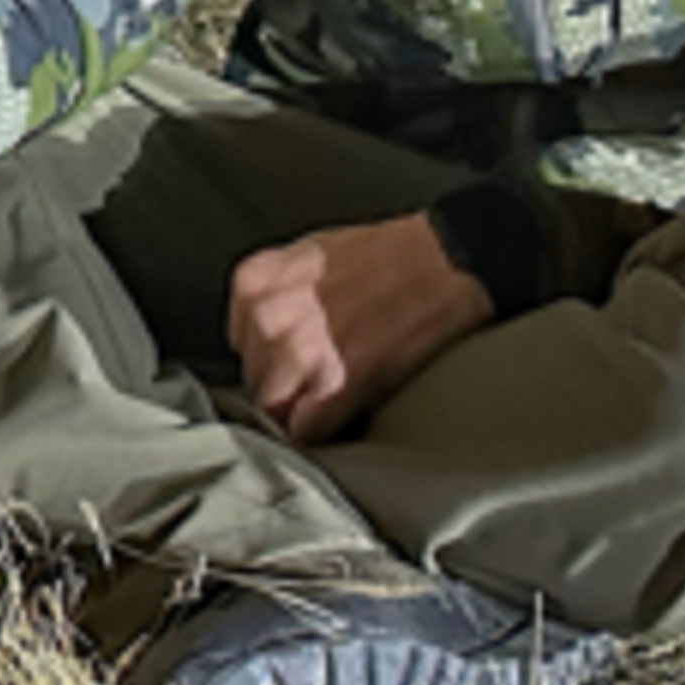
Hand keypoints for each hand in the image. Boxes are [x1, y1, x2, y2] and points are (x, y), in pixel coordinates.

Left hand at [227, 211, 492, 443]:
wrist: (444, 261)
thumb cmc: (386, 254)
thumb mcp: (308, 254)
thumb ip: (275, 292)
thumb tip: (262, 328)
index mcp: (255, 284)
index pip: (241, 343)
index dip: (268, 355)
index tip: (286, 361)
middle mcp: (268, 319)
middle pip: (255, 377)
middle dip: (282, 383)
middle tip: (314, 380)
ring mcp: (299, 354)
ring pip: (275, 408)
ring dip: (299, 409)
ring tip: (329, 398)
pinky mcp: (336, 385)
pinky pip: (306, 430)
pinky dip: (320, 430)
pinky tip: (337, 418)